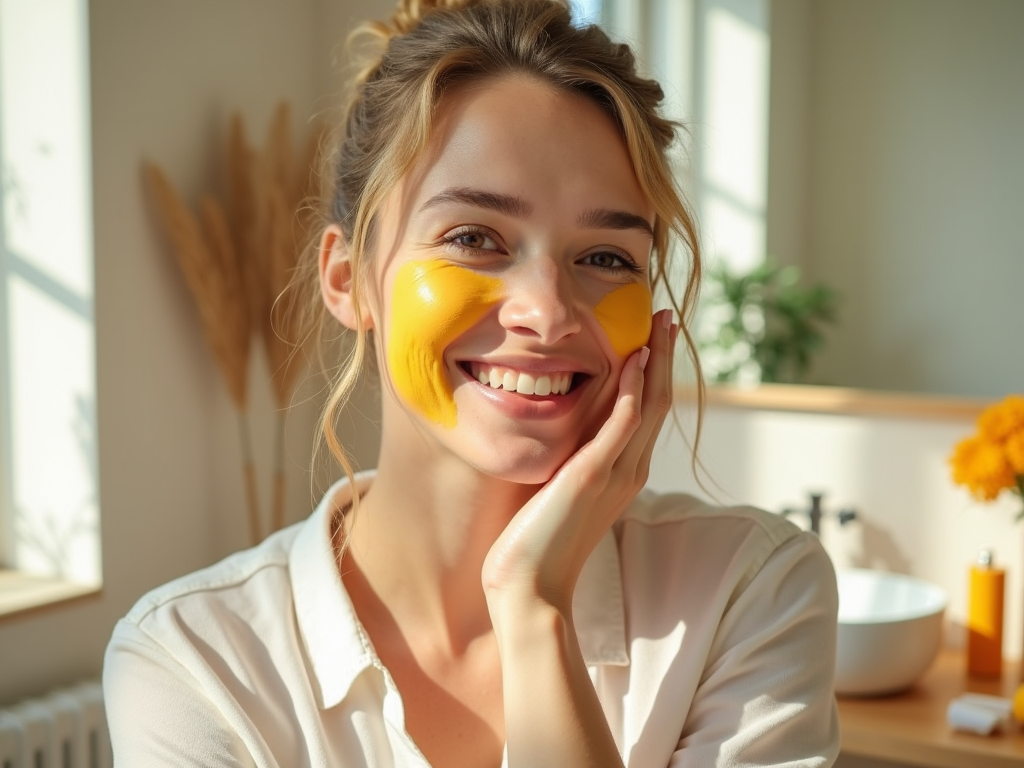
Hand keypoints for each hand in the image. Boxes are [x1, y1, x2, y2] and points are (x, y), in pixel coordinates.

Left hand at [481, 308, 678, 614]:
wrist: (531, 588)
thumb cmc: (539, 543)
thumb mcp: (563, 490)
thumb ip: (573, 461)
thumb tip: (566, 435)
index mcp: (624, 473)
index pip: (649, 411)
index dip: (655, 371)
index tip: (655, 336)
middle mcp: (629, 471)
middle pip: (658, 401)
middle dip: (664, 356)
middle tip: (668, 317)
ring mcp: (615, 474)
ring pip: (648, 406)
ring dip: (656, 361)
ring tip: (660, 325)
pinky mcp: (592, 476)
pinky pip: (621, 424)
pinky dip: (631, 390)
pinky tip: (634, 360)